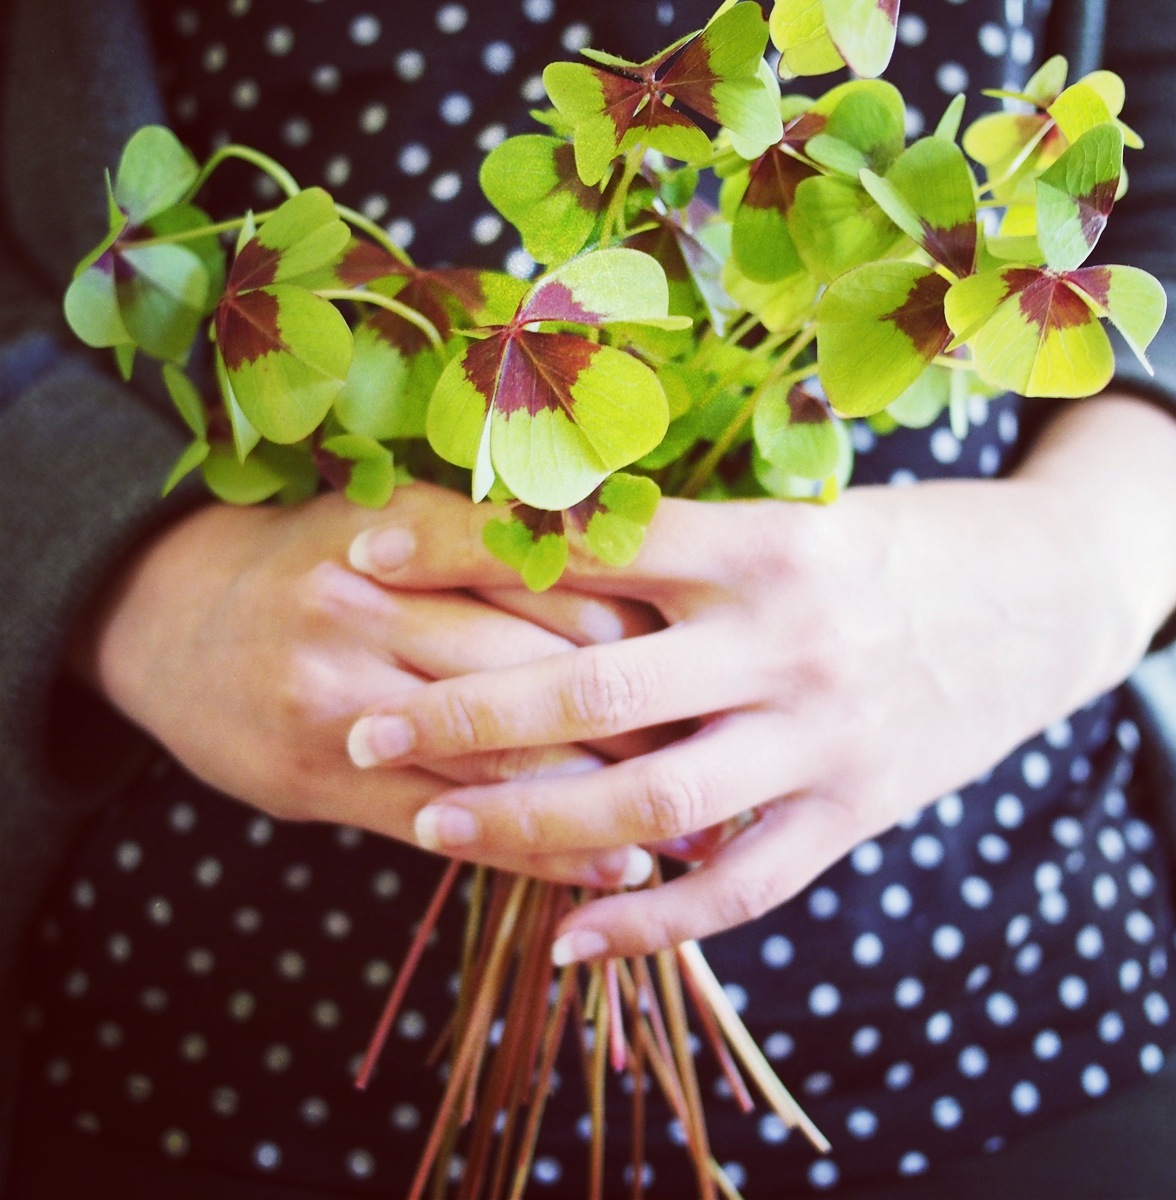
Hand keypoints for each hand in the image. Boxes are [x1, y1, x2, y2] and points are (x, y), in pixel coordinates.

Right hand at [69, 488, 656, 888]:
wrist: (165, 618)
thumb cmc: (309, 561)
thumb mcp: (386, 515)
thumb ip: (492, 541)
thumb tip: (631, 574)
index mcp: (399, 533)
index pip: (546, 573)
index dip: (639, 613)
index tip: (710, 647)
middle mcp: (368, 615)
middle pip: (539, 669)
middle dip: (645, 712)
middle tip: (729, 740)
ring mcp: (340, 705)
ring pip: (501, 759)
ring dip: (609, 798)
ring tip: (697, 824)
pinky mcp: (319, 784)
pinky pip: (448, 826)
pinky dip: (538, 853)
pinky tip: (610, 866)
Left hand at [345, 397, 1175, 958]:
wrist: (1045, 595)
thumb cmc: (899, 542)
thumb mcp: (798, 516)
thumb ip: (685, 546)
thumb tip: (543, 550)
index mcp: (764, 545)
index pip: (589, 547)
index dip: (468, 552)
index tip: (369, 559)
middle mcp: (786, 642)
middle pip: (599, 688)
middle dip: (469, 712)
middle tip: (366, 728)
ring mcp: (822, 738)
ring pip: (656, 802)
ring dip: (536, 822)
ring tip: (437, 828)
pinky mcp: (857, 811)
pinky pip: (743, 884)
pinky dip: (653, 921)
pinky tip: (571, 938)